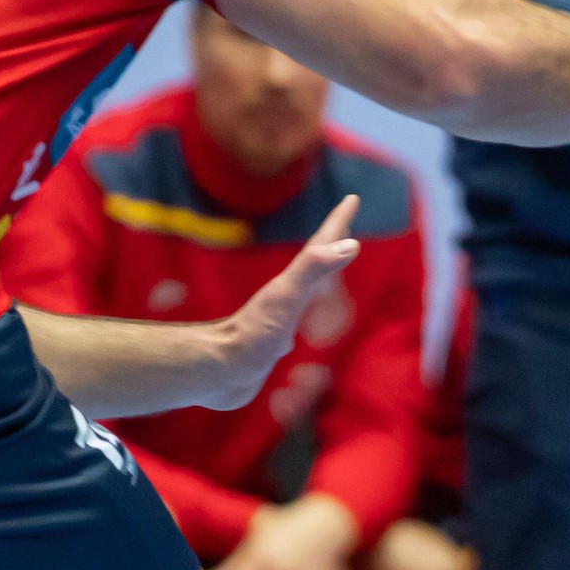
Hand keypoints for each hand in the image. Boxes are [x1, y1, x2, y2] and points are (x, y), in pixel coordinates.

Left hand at [203, 195, 356, 409]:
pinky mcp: (273, 342)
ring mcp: (281, 318)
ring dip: (321, 279)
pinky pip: (298, 323)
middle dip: (332, 245)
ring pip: (308, 293)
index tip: (351, 199)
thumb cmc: (251, 335)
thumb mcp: (286, 297)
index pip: (322, 246)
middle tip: (345, 226)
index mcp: (294, 283)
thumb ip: (314, 268)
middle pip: (316, 264)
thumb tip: (351, 244)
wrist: (218, 371)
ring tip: (330, 270)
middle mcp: (288, 296)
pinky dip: (308, 318)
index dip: (338, 223)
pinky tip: (301, 330)